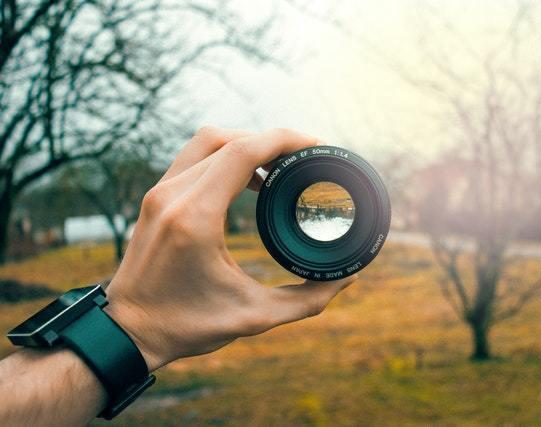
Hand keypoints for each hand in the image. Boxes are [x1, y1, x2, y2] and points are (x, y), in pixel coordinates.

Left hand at [104, 127, 356, 370]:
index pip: (242, 152)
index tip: (315, 145)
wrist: (126, 331)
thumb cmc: (185, 326)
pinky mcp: (155, 197)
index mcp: (195, 218)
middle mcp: (172, 196)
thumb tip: (347, 280)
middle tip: (302, 157)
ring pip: (208, 141)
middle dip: (271, 140)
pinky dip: (224, 155)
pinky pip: (193, 157)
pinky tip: (247, 178)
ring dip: (245, 143)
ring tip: (277, 166)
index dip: (284, 140)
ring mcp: (159, 193)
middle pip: (228, 138)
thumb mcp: (253, 317)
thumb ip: (306, 300)